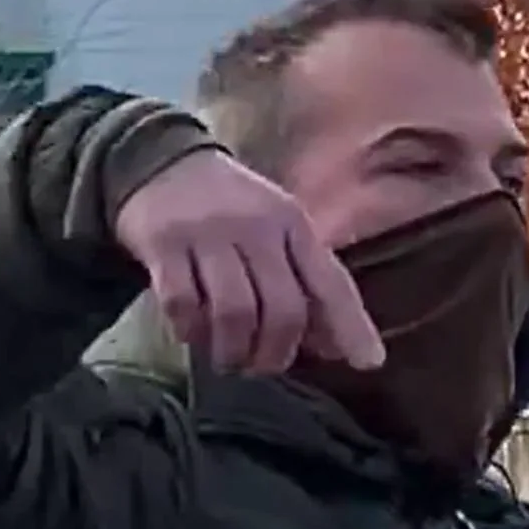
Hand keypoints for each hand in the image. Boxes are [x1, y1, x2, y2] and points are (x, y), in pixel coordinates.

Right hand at [114, 151, 384, 373]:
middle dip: (276, 353)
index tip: (367, 364)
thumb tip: (337, 347)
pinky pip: (182, 304)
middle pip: (282, 309)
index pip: (330, 281)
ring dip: (233, 350)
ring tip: (229, 360)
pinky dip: (190, 330)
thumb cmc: (231, 210)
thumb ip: (306, 282)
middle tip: (262, 367)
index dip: (351, 326)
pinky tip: (192, 334)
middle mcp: (256, 226)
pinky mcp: (164, 243)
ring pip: (234, 312)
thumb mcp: (277, 231)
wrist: (160, 162)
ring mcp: (208, 233)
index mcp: (292, 223)